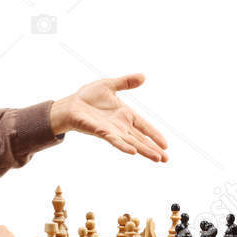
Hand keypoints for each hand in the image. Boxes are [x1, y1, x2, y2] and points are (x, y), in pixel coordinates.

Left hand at [50, 73, 168, 161]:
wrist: (70, 104)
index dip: (155, 135)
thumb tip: (143, 76)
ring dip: (144, 150)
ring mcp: (112, 130)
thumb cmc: (88, 97)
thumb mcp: (109, 85)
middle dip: (154, 149)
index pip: (144, 126)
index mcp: (125, 115)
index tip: (166, 145)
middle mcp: (121, 126)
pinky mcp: (101, 132)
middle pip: (141, 139)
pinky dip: (124, 146)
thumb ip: (126, 82)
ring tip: (156, 159)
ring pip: (131, 143)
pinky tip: (133, 152)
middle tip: (166, 159)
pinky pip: (115, 140)